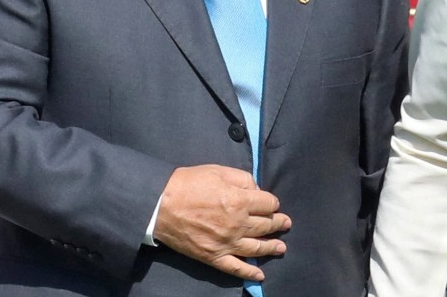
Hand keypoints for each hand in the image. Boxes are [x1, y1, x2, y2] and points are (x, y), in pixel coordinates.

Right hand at [153, 164, 290, 280]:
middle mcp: (238, 224)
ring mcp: (227, 243)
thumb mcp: (218, 171)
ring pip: (256, 247)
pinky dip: (249, 273)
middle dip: (278, 223)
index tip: (271, 203)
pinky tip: (260, 275)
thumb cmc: (189, 184)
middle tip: (285, 223)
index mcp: (240, 201)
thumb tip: (257, 190)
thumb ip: (242, 179)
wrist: (161, 205)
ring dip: (272, 247)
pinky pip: (235, 267)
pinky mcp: (213, 257)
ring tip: (281, 247)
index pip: (268, 204)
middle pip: (266, 225)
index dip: (272, 202)